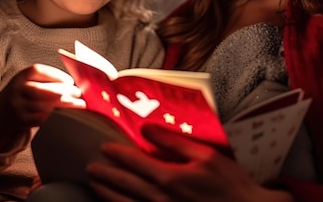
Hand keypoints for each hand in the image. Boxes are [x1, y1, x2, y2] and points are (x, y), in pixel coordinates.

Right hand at [0, 63, 84, 151]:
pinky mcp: (21, 120)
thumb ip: (49, 79)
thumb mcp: (31, 80)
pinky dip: (55, 116)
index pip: (37, 71)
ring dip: (64, 105)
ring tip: (79, 104)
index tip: (70, 80)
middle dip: (62, 92)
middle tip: (78, 93)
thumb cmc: (26, 92)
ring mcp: (17, 106)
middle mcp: (17, 90)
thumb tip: (76, 83)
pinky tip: (67, 114)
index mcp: (22, 76)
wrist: (2, 110)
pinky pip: (40, 119)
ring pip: (42, 106)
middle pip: (40, 90)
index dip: (55, 75)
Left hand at [87, 124, 293, 201]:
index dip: (118, 154)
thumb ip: (174, 141)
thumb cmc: (230, 184)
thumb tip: (147, 129)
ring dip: (107, 194)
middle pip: (125, 185)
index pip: (135, 163)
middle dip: (106, 175)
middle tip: (92, 168)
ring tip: (96, 186)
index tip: (105, 148)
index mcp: (170, 177)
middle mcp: (160, 199)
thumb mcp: (206, 155)